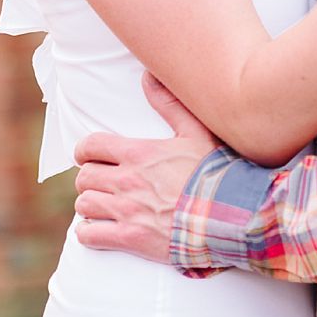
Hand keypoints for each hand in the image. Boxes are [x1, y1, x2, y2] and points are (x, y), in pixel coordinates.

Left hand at [72, 74, 218, 262]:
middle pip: (85, 177)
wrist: (232, 216)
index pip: (90, 146)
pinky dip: (89, 234)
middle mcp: (126, 181)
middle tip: (100, 185)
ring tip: (101, 208)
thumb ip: (169, 104)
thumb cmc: (216, 174)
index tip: (88, 157)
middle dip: (90, 180)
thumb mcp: (196, 132)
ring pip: (85, 205)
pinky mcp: (132, 239)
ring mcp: (128, 211)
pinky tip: (97, 232)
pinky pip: (91, 236)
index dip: (84, 151)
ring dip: (90, 206)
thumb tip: (148, 77)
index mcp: (137, 153)